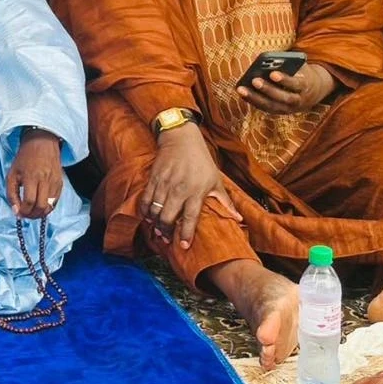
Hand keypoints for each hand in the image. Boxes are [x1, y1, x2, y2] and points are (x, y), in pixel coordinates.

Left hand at [5, 129, 63, 218]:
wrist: (42, 143)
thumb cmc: (24, 158)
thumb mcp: (12, 174)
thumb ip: (11, 194)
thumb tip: (16, 211)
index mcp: (31, 177)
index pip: (29, 201)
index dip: (24, 212)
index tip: (19, 213)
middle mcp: (45, 180)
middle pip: (41, 207)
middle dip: (32, 215)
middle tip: (26, 215)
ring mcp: (55, 182)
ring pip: (50, 206)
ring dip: (40, 213)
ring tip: (32, 212)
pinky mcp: (60, 183)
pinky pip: (56, 201)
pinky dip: (48, 207)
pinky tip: (40, 205)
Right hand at [140, 128, 242, 249]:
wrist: (181, 138)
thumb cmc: (201, 160)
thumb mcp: (216, 180)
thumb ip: (225, 201)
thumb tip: (238, 219)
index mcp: (196, 191)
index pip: (190, 216)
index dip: (186, 233)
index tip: (184, 246)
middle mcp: (179, 189)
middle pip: (168, 216)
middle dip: (165, 231)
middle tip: (166, 240)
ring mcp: (164, 183)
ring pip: (155, 209)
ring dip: (154, 223)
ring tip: (156, 231)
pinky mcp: (154, 178)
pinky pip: (146, 199)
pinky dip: (145, 210)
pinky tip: (147, 217)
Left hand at [237, 62, 335, 114]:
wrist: (313, 91)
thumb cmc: (301, 73)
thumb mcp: (299, 66)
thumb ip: (287, 63)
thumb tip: (265, 60)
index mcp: (305, 86)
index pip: (296, 84)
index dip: (284, 79)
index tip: (272, 73)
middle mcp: (298, 101)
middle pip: (283, 97)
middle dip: (268, 89)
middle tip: (254, 80)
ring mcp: (289, 109)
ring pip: (272, 106)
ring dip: (255, 98)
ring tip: (241, 89)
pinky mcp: (279, 112)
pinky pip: (265, 108)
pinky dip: (253, 101)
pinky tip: (242, 93)